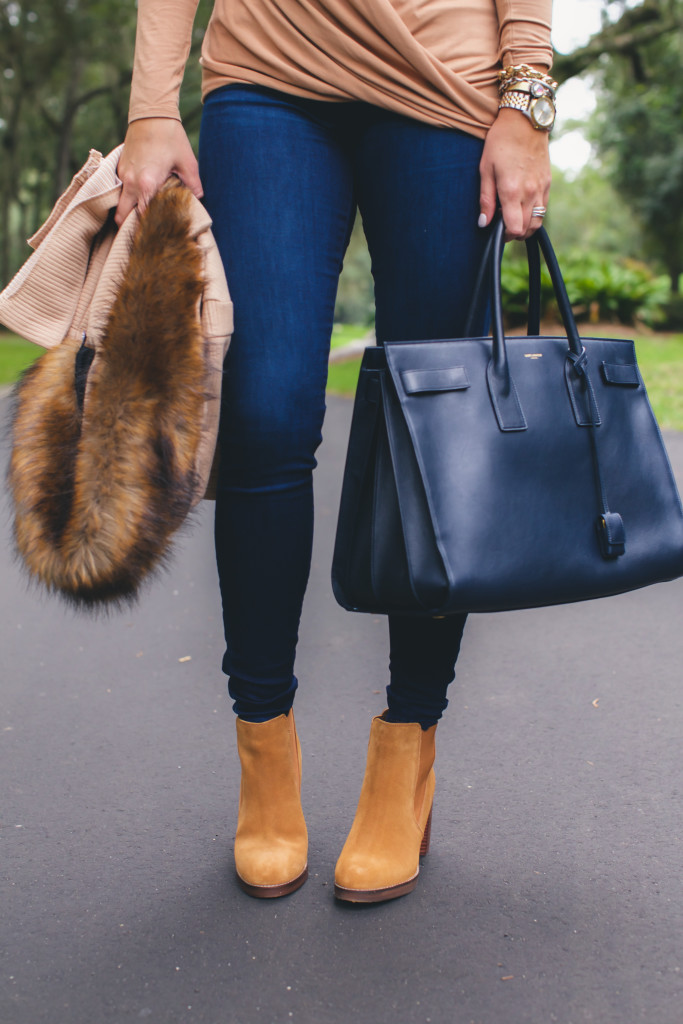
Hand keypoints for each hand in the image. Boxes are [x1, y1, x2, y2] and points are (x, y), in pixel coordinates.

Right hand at [115, 117, 203, 226]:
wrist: (150, 112)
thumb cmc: (170, 136)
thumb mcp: (188, 162)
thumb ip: (194, 185)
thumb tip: (199, 201)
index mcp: (147, 183)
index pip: (143, 217)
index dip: (149, 228)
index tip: (158, 234)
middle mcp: (130, 182)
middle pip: (122, 216)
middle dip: (131, 225)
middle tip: (146, 230)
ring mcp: (122, 175)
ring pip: (119, 203)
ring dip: (128, 211)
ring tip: (144, 216)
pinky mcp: (120, 167)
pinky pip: (121, 190)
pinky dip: (128, 197)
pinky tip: (141, 197)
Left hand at [478, 108, 550, 239]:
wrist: (526, 120)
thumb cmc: (501, 142)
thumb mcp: (485, 169)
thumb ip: (486, 199)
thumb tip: (483, 223)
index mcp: (512, 191)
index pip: (514, 228)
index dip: (505, 235)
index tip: (496, 229)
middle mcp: (530, 192)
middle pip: (527, 229)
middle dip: (514, 233)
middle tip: (503, 225)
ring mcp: (541, 188)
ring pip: (538, 221)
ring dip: (526, 226)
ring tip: (514, 218)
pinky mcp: (548, 182)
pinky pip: (544, 208)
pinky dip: (534, 214)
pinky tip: (523, 206)